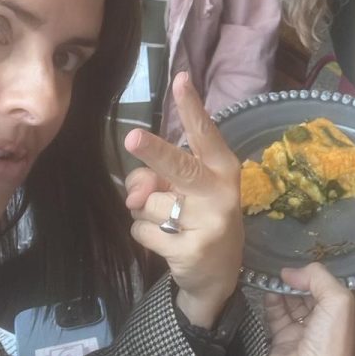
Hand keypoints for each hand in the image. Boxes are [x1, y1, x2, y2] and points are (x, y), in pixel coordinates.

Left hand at [124, 72, 242, 327]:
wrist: (218, 276)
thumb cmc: (200, 219)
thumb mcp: (186, 194)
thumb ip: (158, 179)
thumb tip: (134, 193)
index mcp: (223, 169)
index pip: (205, 133)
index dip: (191, 106)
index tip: (180, 79)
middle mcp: (220, 193)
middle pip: (179, 167)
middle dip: (154, 152)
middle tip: (131, 138)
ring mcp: (208, 223)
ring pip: (148, 204)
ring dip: (145, 213)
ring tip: (169, 224)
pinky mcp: (190, 249)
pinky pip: (142, 231)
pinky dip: (144, 236)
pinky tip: (166, 243)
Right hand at [265, 263, 354, 355]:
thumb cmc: (329, 346)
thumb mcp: (338, 304)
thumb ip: (321, 279)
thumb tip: (294, 272)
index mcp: (350, 315)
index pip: (336, 285)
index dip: (321, 273)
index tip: (305, 260)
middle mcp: (329, 323)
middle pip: (313, 292)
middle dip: (300, 278)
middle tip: (285, 266)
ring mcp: (306, 332)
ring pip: (293, 301)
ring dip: (283, 287)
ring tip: (273, 276)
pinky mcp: (284, 341)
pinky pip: (276, 315)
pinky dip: (271, 301)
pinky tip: (268, 291)